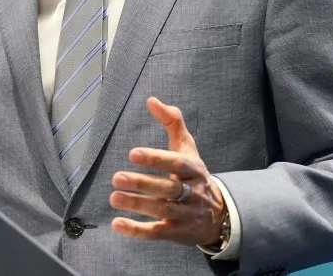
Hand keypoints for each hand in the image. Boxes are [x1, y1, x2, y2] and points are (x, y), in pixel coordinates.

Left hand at [109, 97, 226, 246]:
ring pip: (162, 210)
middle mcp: (192, 192)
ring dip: (137, 205)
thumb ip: (172, 122)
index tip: (133, 153)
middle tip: (116, 178)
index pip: (177, 163)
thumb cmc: (195, 175)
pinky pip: (157, 232)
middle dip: (142, 184)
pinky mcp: (176, 233)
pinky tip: (117, 224)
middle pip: (168, 188)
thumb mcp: (188, 148)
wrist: (219, 215)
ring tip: (114, 197)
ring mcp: (185, 214)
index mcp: (194, 169)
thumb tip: (151, 100)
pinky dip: (137, 230)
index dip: (156, 159)